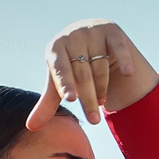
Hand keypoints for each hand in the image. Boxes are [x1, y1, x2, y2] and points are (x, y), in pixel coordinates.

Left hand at [28, 20, 157, 128]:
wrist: (92, 40)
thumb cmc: (72, 66)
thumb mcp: (60, 85)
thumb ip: (47, 105)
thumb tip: (31, 128)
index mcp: (55, 48)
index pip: (60, 69)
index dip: (66, 84)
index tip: (71, 99)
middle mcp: (72, 36)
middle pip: (82, 73)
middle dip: (88, 99)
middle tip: (94, 121)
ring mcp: (92, 31)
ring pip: (100, 66)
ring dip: (102, 88)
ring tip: (101, 101)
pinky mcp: (111, 30)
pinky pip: (118, 48)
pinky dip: (124, 60)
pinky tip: (127, 72)